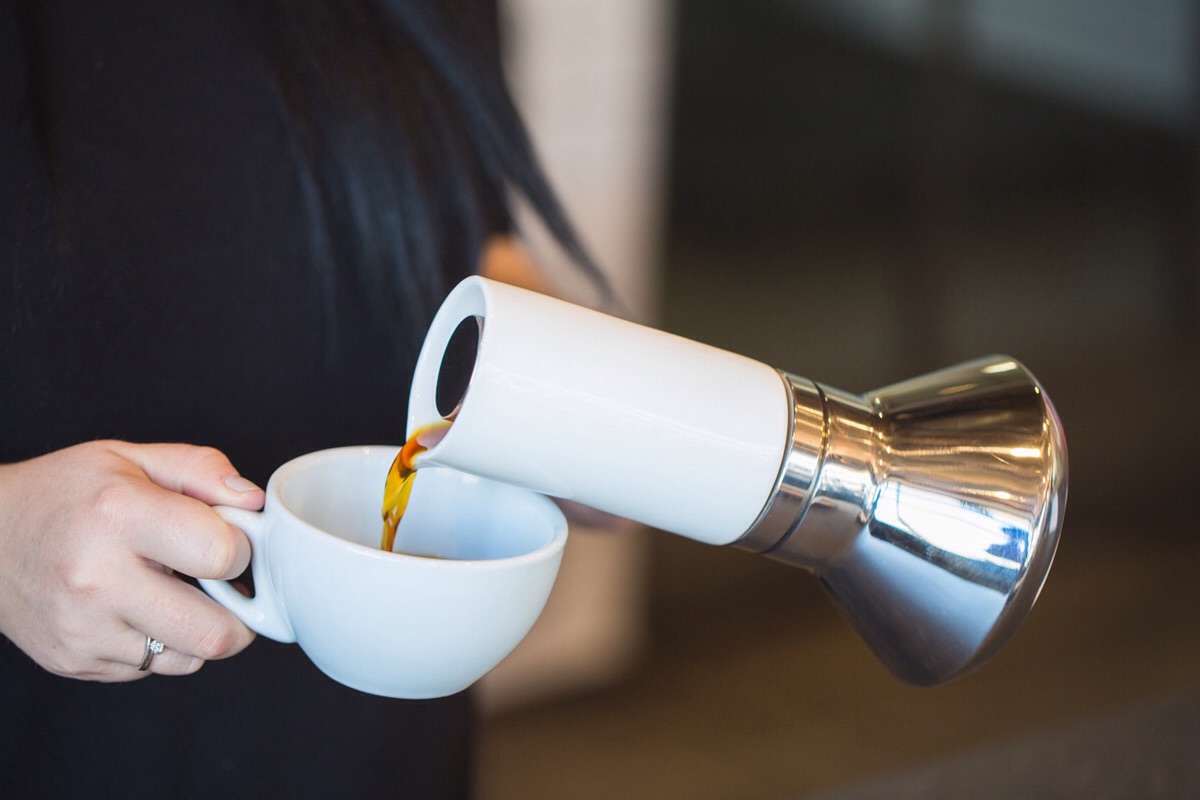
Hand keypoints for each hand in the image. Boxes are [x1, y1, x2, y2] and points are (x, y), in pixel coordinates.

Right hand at [0, 440, 262, 680]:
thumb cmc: (64, 493)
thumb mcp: (130, 457)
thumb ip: (201, 470)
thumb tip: (254, 503)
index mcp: (118, 515)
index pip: (222, 556)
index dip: (241, 549)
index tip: (227, 540)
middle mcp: (97, 579)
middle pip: (216, 632)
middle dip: (239, 612)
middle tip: (225, 586)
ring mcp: (83, 630)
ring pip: (189, 658)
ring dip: (198, 630)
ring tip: (174, 591)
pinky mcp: (75, 662)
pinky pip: (152, 669)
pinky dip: (161, 644)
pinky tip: (138, 609)